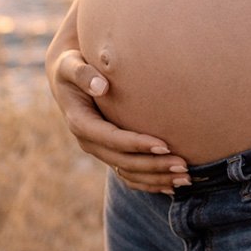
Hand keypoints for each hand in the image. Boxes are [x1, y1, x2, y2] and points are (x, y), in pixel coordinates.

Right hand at [46, 47, 190, 194]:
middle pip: (124, 161)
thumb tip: (101, 86)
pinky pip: (129, 174)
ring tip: (185, 178)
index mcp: (80, 123)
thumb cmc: (72, 65)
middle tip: (183, 165)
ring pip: (129, 172)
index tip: (164, 144)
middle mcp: (89, 142)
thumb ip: (83, 74)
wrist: (66, 78)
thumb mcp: (70, 65)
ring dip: (156, 178)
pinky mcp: (109, 152)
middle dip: (154, 165)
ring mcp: (99, 150)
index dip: (137, 144)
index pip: (112, 138)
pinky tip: (172, 186)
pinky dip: (150, 182)